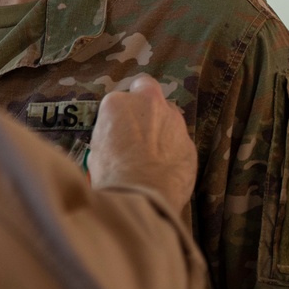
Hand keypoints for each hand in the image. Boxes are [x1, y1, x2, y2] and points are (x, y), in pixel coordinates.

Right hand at [87, 75, 197, 212]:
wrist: (142, 197)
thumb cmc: (111, 173)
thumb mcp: (97, 146)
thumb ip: (111, 131)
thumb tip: (116, 137)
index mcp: (118, 102)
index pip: (119, 98)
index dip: (119, 112)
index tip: (118, 126)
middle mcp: (149, 104)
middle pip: (149, 91)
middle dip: (145, 104)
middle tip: (138, 126)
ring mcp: (174, 121)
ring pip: (169, 115)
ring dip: (162, 126)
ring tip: (153, 153)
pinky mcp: (191, 142)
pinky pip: (179, 140)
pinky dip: (173, 148)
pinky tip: (165, 167)